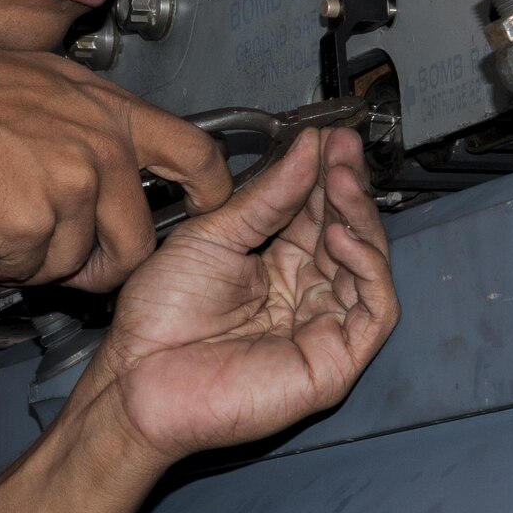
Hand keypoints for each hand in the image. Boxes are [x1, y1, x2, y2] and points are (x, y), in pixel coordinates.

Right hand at [0, 37, 230, 290]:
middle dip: (98, 265)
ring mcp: (72, 184)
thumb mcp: (42, 83)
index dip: (210, 194)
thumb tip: (115, 162)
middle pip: (137, 241)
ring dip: (35, 261)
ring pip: (76, 264)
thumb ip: (88, 121)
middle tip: (56, 255)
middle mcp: (102, 145)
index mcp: (108, 108)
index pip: (195, 154)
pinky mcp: (36, 222)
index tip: (207, 212)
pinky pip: (30, 272)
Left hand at [84, 127, 397, 463]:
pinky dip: (368, 270)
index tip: (330, 136)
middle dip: (348, 188)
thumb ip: (266, 199)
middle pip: (347, 233)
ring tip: (340, 182)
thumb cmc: (161, 315)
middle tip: (343, 149)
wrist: (138, 375)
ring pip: (367, 267)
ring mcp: (323, 328)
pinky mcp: (334, 362)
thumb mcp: (213, 236)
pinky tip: (342, 235)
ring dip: (360, 219)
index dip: (326, 173)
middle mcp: (306, 293)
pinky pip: (374, 312)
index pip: (317, 212)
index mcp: (276, 264)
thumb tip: (308, 149)